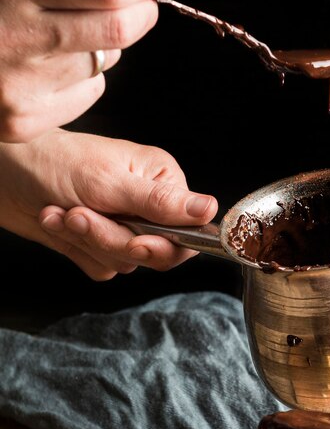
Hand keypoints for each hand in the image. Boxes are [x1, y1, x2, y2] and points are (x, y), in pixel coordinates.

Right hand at [0, 0, 172, 141]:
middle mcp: (21, 42)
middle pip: (118, 30)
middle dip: (144, 11)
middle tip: (144, 2)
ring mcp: (23, 89)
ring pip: (106, 62)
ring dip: (109, 42)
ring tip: (73, 32)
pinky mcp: (25, 122)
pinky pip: (89, 92)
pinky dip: (86, 75)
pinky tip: (55, 66)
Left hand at [0, 130, 217, 279]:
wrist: (5, 172)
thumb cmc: (56, 161)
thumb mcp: (110, 182)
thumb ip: (161, 202)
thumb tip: (210, 209)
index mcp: (161, 181)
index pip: (187, 230)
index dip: (165, 243)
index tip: (137, 240)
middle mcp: (147, 206)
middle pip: (156, 252)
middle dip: (113, 238)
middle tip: (84, 216)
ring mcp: (123, 226)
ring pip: (125, 261)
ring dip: (88, 240)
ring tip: (64, 211)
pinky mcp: (99, 243)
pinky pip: (101, 267)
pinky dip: (75, 249)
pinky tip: (56, 219)